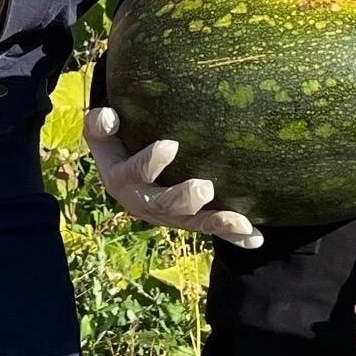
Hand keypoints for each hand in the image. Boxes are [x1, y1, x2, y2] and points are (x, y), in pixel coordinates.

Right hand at [84, 107, 262, 247]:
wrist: (124, 174)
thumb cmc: (117, 144)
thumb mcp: (102, 134)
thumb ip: (99, 125)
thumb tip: (110, 117)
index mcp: (123, 181)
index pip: (134, 173)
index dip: (150, 162)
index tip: (171, 144)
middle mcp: (146, 203)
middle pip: (164, 206)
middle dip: (184, 199)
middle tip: (204, 186)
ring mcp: (170, 216)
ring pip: (192, 223)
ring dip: (217, 222)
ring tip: (241, 221)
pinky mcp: (189, 221)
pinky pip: (212, 229)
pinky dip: (234, 235)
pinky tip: (256, 238)